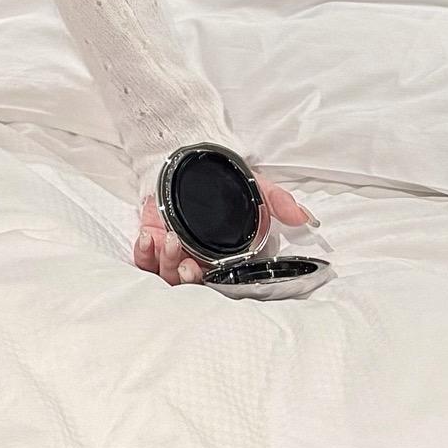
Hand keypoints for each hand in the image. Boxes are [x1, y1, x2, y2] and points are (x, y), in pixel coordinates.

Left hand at [133, 175, 318, 287]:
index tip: (207, 274)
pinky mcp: (151, 241)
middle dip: (187, 280)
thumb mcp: (254, 189)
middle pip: (189, 286)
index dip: (212, 285)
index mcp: (223, 259)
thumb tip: (304, 217)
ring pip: (165, 276)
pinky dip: (143, 253)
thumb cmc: (224, 182)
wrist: (193, 161)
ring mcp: (172, 252)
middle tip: (190, 267)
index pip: (219, 283)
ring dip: (167, 264)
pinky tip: (147, 238)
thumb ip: (277, 202)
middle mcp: (198, 260)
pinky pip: (143, 261)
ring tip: (171, 242)